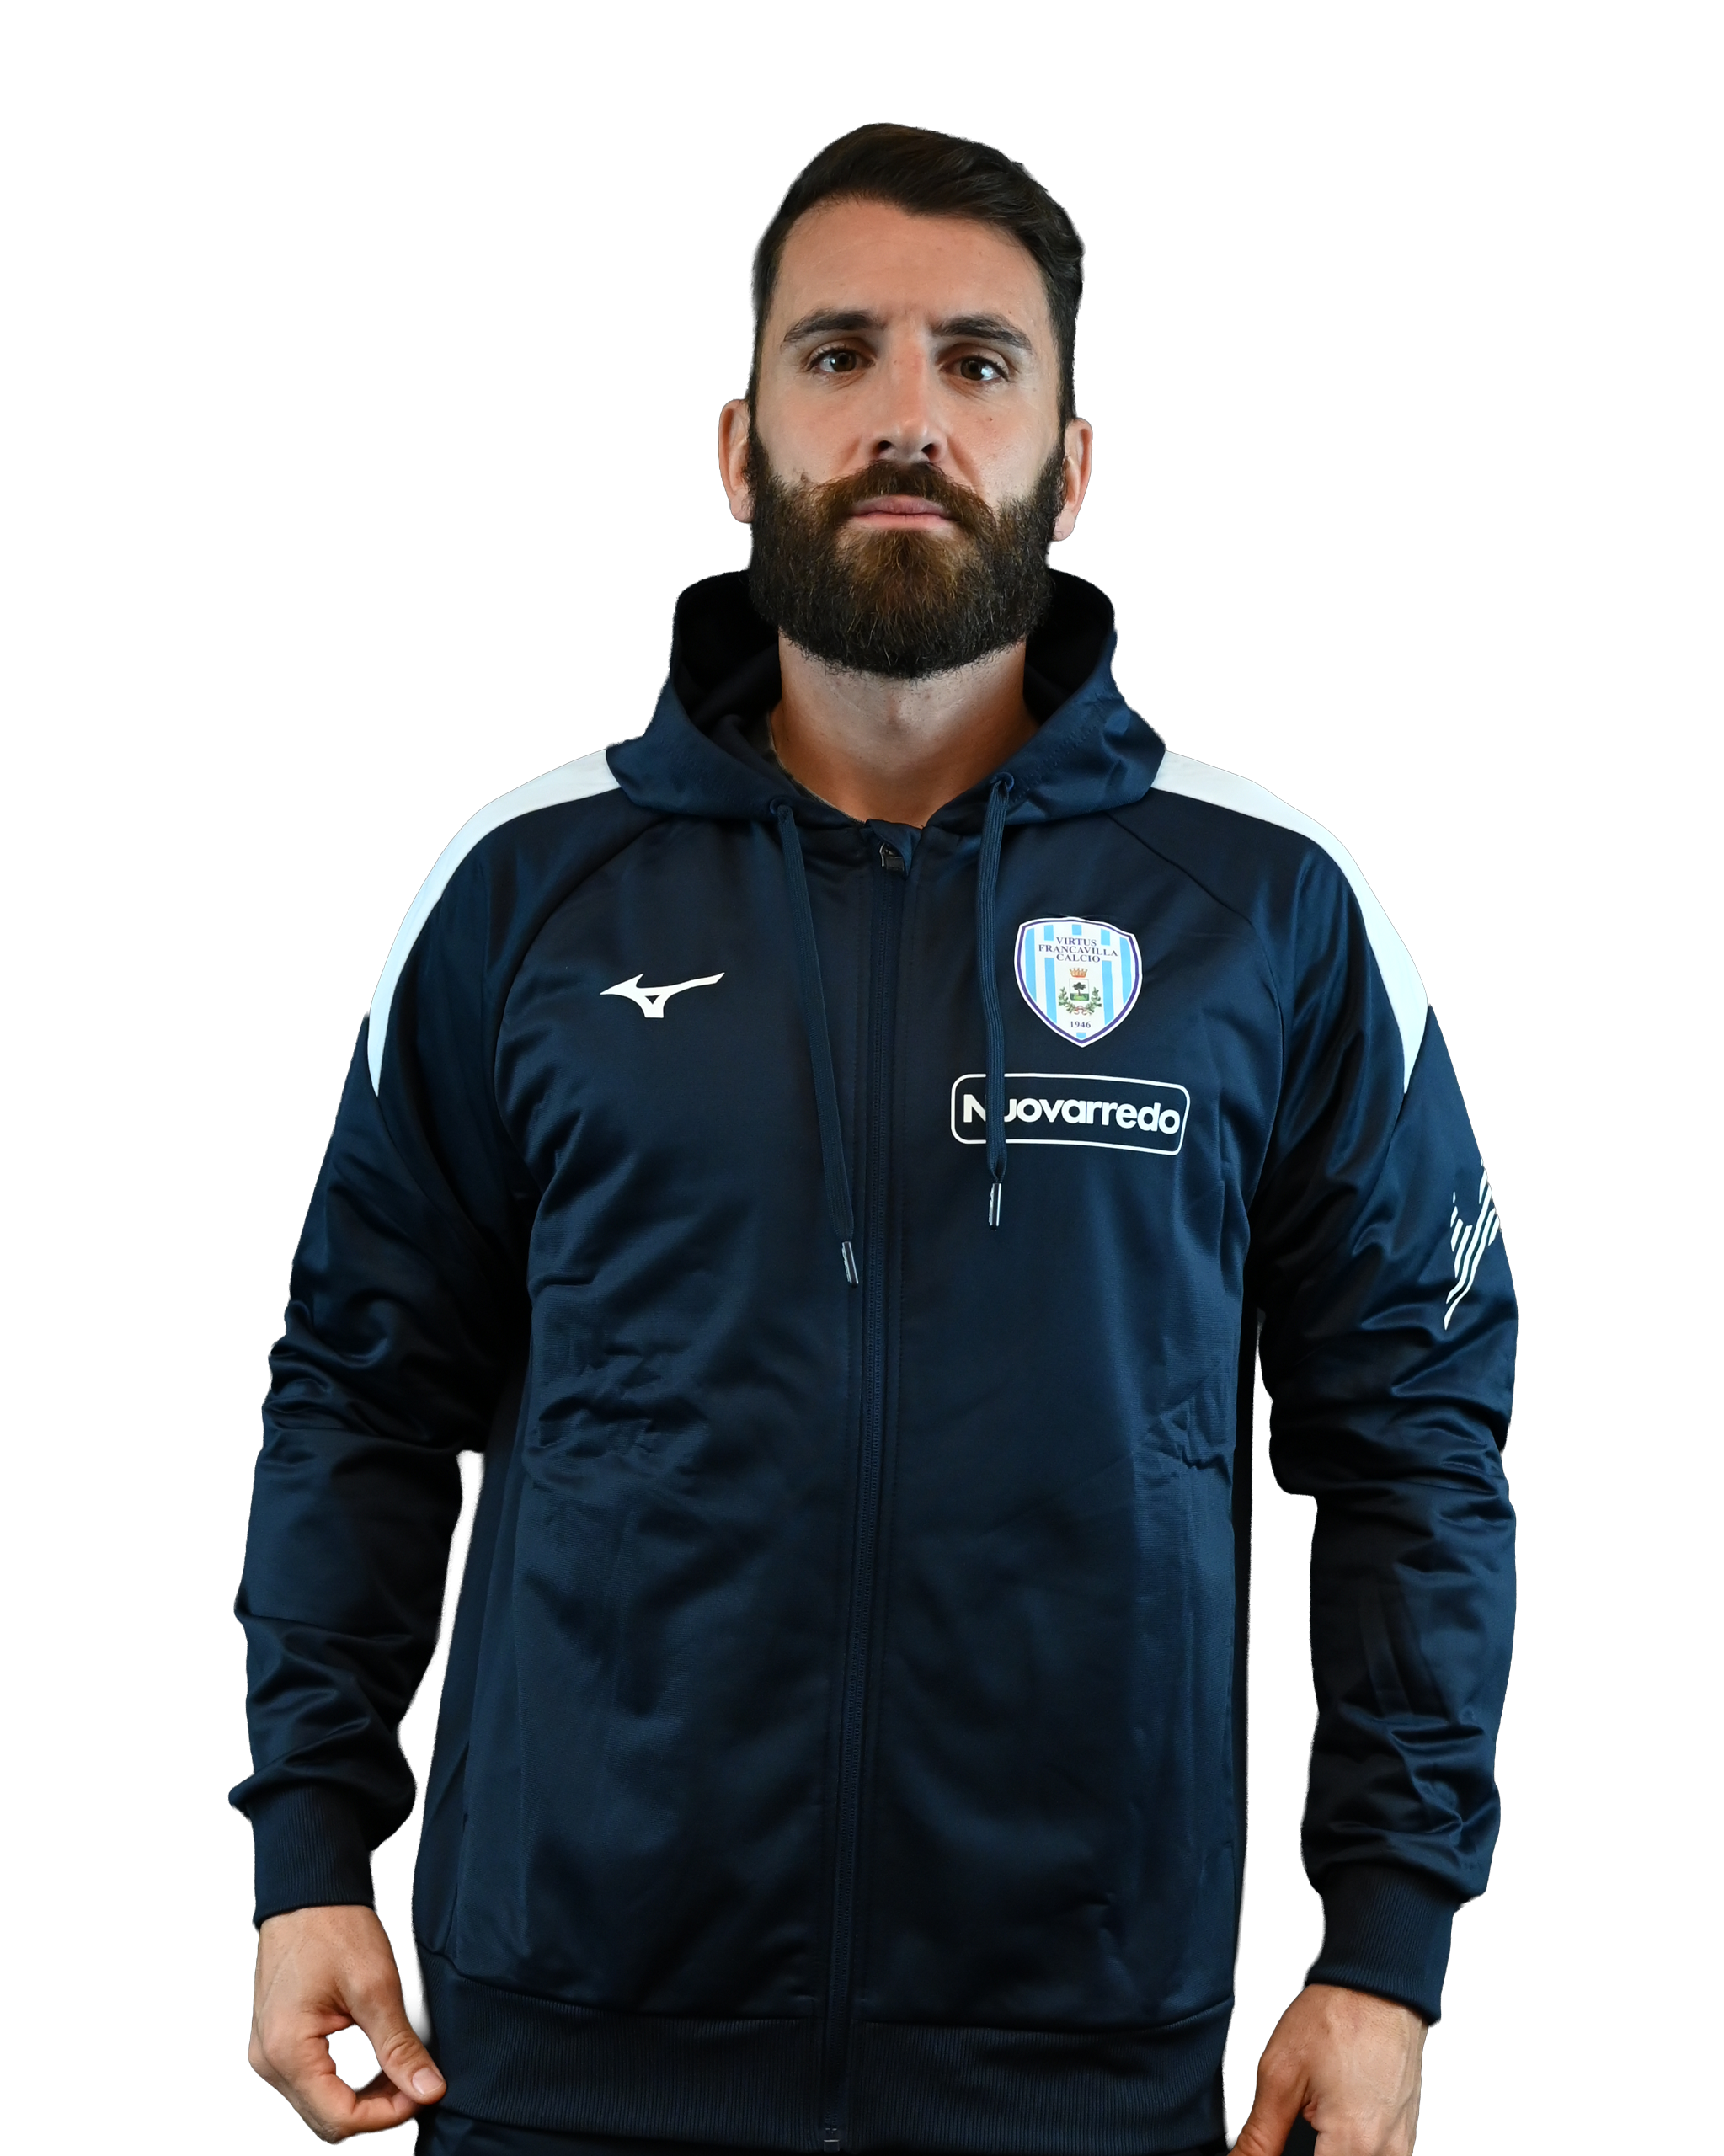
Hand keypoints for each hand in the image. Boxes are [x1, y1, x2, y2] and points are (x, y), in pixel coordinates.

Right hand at [250, 1904, 445, 2140]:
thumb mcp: (376, 1987)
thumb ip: (399, 2047)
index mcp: (285, 2050)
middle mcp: (268, 2061)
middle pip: (326, 2119)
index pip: (339, 2117)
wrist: (307, 1892)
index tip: (423, 2094)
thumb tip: (428, 2090)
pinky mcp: (277, 2043)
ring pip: (318, 2105)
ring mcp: (268, 2053)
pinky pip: (311, 2084)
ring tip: (400, 2072)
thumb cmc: (332, 1925)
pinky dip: (344, 2084)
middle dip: (377, 2111)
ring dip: (362, 2099)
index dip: (387, 2115)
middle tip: (417, 2083)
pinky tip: (376, 2065)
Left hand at [1233, 1984, 1425, 2154]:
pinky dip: (1350, 2146)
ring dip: (1328, 2148)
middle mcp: (1386, 2153)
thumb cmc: (1336, 2016)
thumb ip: (1260, 2137)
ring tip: (1314, 2115)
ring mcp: (1400, 2147)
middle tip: (1295, 2120)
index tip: (1272, 2144)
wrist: (1379, 1986)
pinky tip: (1332, 2121)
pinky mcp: (1405, 2137)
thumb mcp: (1280, 2075)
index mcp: (1353, 2143)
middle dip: (1307, 2151)